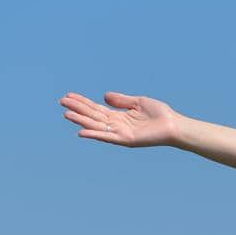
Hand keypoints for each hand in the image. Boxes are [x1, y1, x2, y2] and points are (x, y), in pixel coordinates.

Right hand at [59, 91, 184, 147]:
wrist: (174, 125)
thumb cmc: (159, 114)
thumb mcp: (138, 102)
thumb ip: (121, 100)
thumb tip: (104, 96)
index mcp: (118, 116)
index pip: (96, 108)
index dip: (82, 102)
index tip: (68, 95)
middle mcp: (116, 125)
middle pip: (93, 116)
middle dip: (77, 109)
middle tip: (61, 101)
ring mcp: (120, 133)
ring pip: (96, 125)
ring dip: (81, 120)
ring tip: (66, 113)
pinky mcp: (126, 139)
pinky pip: (107, 137)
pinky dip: (94, 134)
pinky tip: (81, 132)